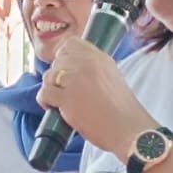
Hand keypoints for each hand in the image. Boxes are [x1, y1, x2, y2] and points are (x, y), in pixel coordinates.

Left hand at [38, 38, 154, 154]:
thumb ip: (93, 68)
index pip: (70, 43)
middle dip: (57, 77)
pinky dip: (46, 102)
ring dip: (51, 89)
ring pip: (48, 76)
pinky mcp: (67, 98)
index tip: (66, 70)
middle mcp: (87, 64)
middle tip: (66, 91)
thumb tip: (70, 68)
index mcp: (100, 58)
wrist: (129, 130)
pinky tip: (55, 109)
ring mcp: (76, 80)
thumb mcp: (112, 77)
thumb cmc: (122, 110)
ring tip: (62, 102)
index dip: (63, 56)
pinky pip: (44, 93)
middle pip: (57, 61)